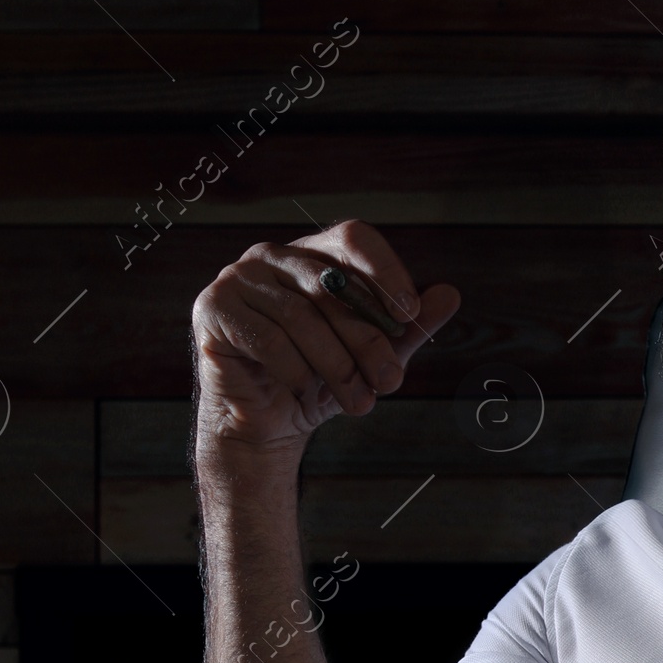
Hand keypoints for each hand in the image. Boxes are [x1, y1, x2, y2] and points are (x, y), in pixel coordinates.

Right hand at [192, 219, 460, 456]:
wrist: (266, 424)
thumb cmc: (320, 382)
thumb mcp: (373, 357)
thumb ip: (409, 328)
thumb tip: (450, 294)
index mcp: (313, 254)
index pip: (355, 237)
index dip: (386, 271)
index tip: (409, 315)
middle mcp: (272, 256)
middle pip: (332, 285)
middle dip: (369, 339)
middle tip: (392, 382)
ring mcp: (238, 279)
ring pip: (301, 317)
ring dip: (338, 366)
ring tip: (360, 403)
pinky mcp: (213, 309)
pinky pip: (267, 337)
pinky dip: (295, 370)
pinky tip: (306, 392)